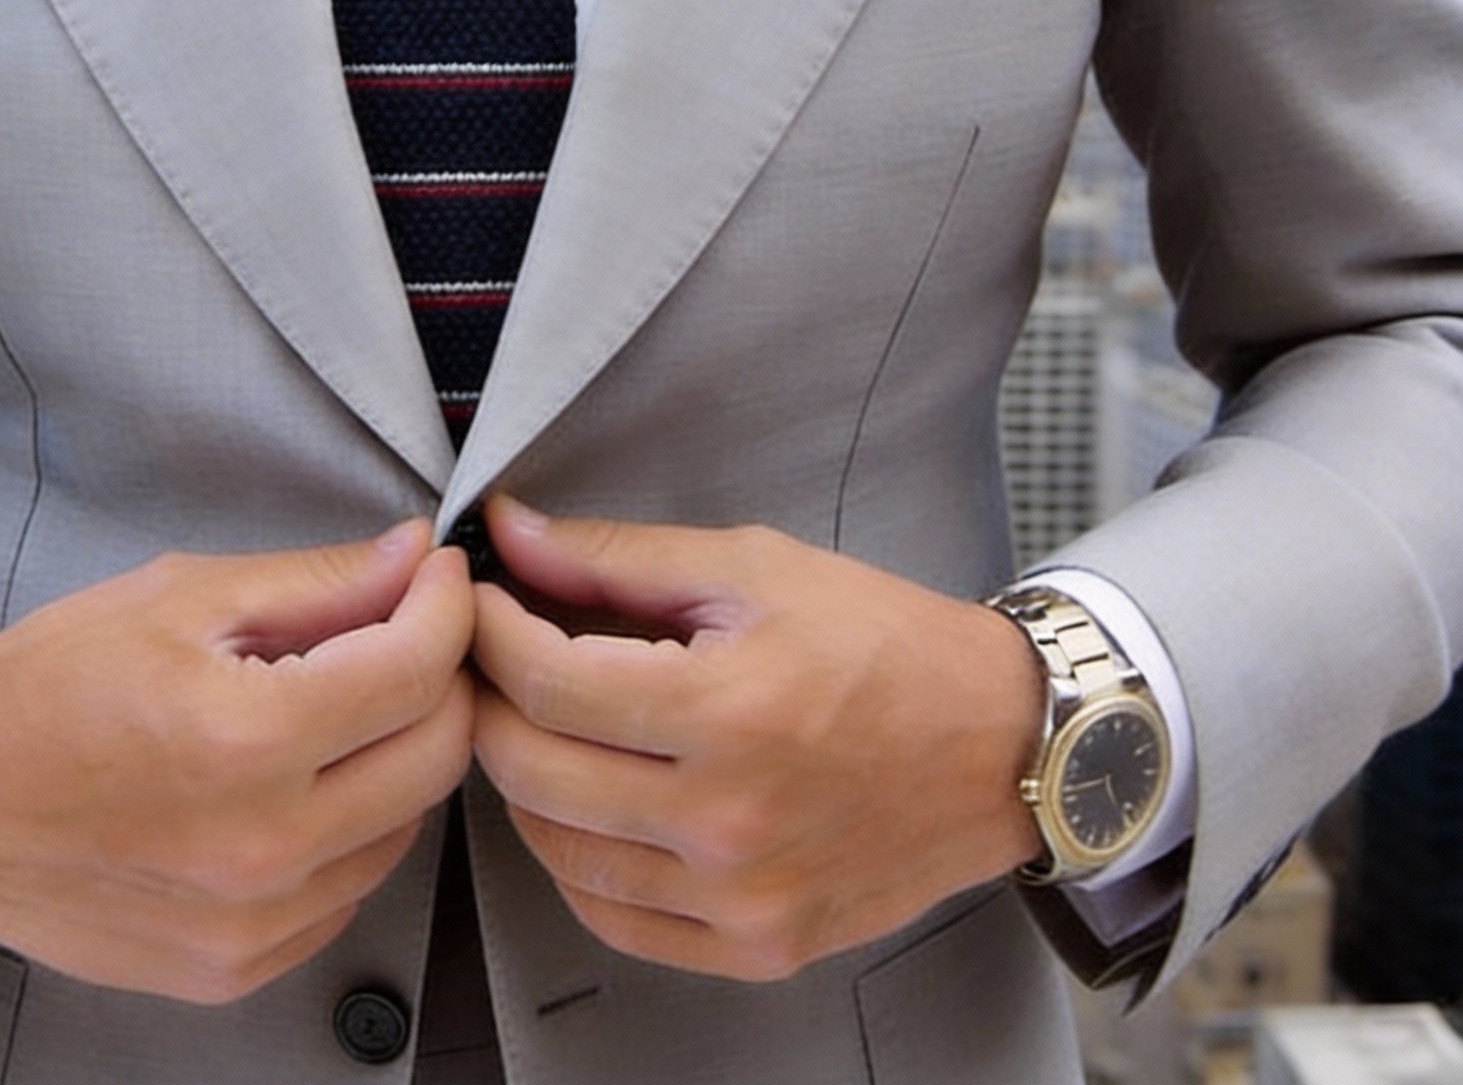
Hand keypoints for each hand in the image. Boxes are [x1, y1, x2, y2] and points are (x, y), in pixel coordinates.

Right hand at [0, 520, 474, 1003]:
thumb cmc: (46, 686)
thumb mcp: (182, 596)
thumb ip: (317, 582)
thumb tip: (412, 559)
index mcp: (242, 740)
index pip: (416, 669)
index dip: (446, 605)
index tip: (438, 576)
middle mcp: (259, 848)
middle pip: (436, 755)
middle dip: (441, 676)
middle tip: (406, 629)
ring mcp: (250, 924)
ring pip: (405, 826)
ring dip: (398, 753)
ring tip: (339, 703)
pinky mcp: (235, 968)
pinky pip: (349, 889)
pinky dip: (351, 826)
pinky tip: (299, 779)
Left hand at [470, 497, 1044, 981]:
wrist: (999, 743)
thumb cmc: (885, 643)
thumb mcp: (752, 567)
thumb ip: (617, 557)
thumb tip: (512, 534)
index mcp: (728, 713)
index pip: (544, 680)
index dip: (489, 630)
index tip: (480, 600)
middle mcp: (728, 821)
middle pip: (532, 768)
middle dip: (490, 699)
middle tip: (493, 655)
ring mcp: (741, 898)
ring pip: (556, 850)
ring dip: (524, 779)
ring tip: (540, 721)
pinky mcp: (757, 946)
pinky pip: (613, 919)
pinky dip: (575, 860)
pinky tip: (587, 802)